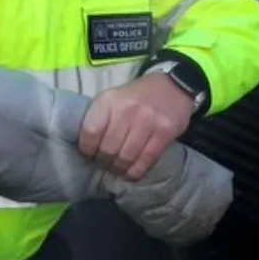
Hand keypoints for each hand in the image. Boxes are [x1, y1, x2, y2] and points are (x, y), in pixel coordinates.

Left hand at [78, 74, 195, 179]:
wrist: (172, 86)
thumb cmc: (135, 97)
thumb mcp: (112, 98)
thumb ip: (100, 118)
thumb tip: (87, 146)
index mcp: (108, 100)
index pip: (90, 131)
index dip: (87, 148)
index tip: (88, 154)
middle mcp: (127, 109)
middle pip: (108, 147)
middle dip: (103, 161)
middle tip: (104, 164)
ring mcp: (147, 121)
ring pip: (126, 156)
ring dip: (119, 168)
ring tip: (116, 168)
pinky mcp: (165, 132)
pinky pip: (146, 159)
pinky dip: (136, 171)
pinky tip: (130, 173)